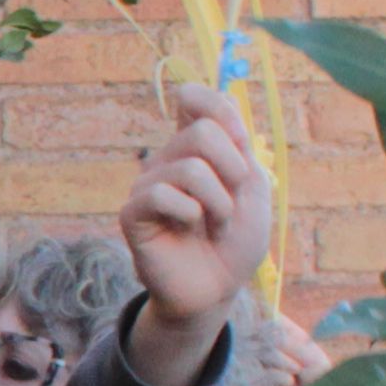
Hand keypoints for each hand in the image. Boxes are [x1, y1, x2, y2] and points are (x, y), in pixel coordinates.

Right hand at [119, 82, 271, 385]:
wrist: (218, 288)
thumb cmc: (236, 240)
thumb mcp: (253, 186)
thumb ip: (235, 141)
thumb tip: (202, 97)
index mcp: (197, 147)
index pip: (196, 97)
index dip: (219, 109)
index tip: (239, 142)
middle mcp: (168, 158)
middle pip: (203, 132)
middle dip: (233, 172)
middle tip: (230, 204)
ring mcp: (148, 185)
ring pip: (190, 167)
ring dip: (218, 203)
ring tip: (214, 224)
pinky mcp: (133, 213)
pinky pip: (163, 195)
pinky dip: (191, 215)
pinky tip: (188, 231)